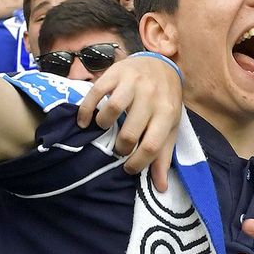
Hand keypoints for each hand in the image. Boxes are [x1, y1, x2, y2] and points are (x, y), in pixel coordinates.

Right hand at [77, 47, 181, 185]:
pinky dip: (86, 109)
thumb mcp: (169, 127)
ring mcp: (133, 83)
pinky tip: (84, 121)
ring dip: (104, 124)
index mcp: (167, 113)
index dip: (138, 162)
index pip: (152, 145)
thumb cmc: (165, 102)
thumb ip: (163, 156)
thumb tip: (160, 188)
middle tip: (118, 148)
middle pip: (130, 131)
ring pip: (113, 108)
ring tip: (104, 128)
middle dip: (121, 147)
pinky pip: (96, 92)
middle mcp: (151, 97)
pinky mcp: (115, 73)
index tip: (129, 168)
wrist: (161, 65)